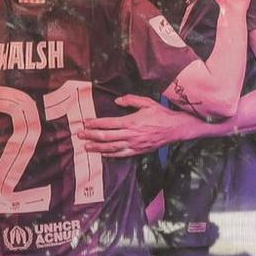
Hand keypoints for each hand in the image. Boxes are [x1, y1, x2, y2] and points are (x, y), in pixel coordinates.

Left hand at [80, 95, 196, 157]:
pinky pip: (122, 154)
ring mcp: (134, 144)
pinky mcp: (139, 150)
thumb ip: (131, 100)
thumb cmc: (161, 115)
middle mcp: (131, 134)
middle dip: (91, 135)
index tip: (85, 122)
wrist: (176, 128)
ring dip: (97, 147)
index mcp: (131, 121)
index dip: (95, 123)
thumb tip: (117, 100)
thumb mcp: (147, 102)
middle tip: (80, 135)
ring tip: (86, 147)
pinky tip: (102, 154)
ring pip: (111, 147)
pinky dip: (110, 155)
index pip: (108, 122)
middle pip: (106, 136)